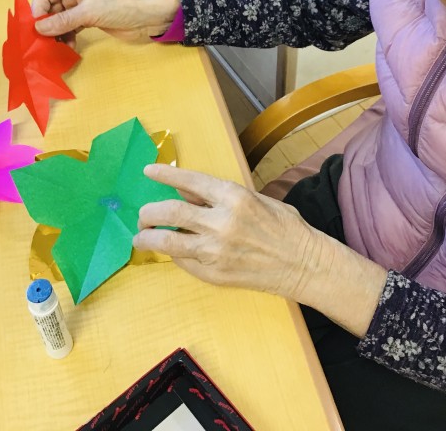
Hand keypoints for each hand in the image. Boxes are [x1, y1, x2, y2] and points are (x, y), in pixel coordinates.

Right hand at [31, 0, 179, 43]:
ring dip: (55, 33)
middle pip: (49, 7)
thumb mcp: (90, 12)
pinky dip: (66, 37)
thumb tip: (39, 28)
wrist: (147, 18)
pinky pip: (68, 28)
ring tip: (56, 47)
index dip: (38, 8)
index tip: (36, 27)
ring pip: (58, 20)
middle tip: (43, 42)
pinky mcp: (87, 20)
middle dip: (45, 24)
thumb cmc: (121, 7)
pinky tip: (68, 47)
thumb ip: (64, 20)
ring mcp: (80, 6)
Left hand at [134, 164, 388, 337]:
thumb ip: (217, 195)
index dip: (165, 174)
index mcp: (234, 197)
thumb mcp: (253, 198)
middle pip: (170, 213)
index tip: (148, 171)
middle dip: (149, 213)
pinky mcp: (214, 274)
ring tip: (141, 238)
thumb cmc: (283, 226)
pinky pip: (183, 262)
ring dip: (148, 239)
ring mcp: (216, 251)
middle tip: (143, 215)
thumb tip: (184, 190)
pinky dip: (173, 255)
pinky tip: (170, 252)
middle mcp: (221, 222)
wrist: (304, 264)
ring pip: (168, 243)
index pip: (189, 181)